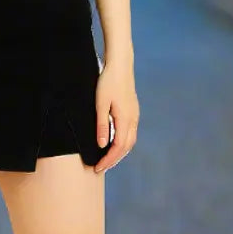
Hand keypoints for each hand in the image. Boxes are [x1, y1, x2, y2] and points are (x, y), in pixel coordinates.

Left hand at [92, 59, 138, 173]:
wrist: (120, 65)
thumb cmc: (108, 82)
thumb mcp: (100, 103)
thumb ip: (101, 125)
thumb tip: (102, 145)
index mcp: (125, 119)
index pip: (118, 147)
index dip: (108, 160)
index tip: (97, 168)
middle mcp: (133, 119)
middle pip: (126, 147)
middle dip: (114, 159)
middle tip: (100, 168)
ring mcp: (135, 115)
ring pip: (130, 141)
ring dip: (119, 152)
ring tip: (106, 159)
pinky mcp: (133, 111)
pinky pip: (130, 133)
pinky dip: (122, 143)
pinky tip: (113, 144)